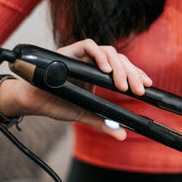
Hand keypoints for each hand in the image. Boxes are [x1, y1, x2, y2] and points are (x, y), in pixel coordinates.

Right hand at [0, 39, 152, 140]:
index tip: (147, 86)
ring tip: (123, 85)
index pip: (122, 68)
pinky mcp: (70, 50)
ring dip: (118, 67)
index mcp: (98, 74)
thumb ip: (102, 123)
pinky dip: (99, 56)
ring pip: (108, 51)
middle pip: (118, 59)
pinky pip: (88, 45)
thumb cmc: (56, 104)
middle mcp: (92, 62)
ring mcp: (82, 55)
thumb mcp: (84, 115)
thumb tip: (121, 135)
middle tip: (139, 90)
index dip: (136, 74)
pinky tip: (105, 70)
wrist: (33, 101)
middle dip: (131, 73)